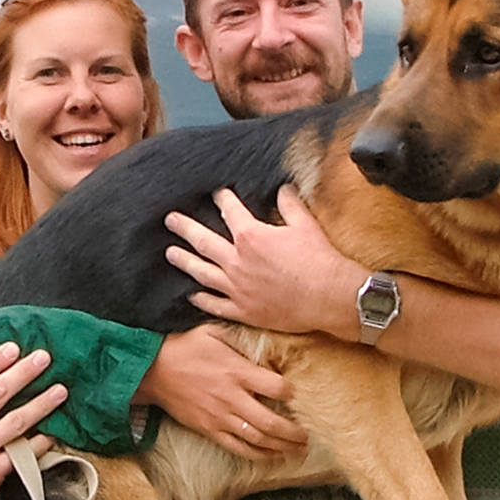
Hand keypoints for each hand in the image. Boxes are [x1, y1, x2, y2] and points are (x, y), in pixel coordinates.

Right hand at [135, 324, 305, 459]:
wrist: (152, 370)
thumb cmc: (185, 346)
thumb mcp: (214, 332)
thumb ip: (242, 340)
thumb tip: (266, 346)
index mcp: (237, 372)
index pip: (277, 388)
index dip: (293, 393)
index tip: (301, 395)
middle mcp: (232, 397)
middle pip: (272, 422)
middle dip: (294, 432)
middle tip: (309, 435)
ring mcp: (220, 417)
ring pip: (258, 439)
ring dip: (282, 447)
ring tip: (298, 449)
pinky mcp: (209, 429)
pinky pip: (238, 447)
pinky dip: (258, 454)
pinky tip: (272, 455)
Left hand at [166, 186, 362, 339]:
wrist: (329, 297)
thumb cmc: (319, 260)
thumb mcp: (305, 224)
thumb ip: (288, 204)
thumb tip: (282, 189)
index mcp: (251, 236)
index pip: (229, 211)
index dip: (222, 199)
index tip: (216, 194)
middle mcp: (237, 261)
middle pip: (203, 241)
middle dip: (184, 227)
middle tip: (170, 220)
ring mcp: (237, 288)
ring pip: (202, 273)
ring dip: (184, 261)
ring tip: (170, 253)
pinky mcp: (244, 310)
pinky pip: (215, 305)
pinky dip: (201, 299)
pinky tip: (191, 295)